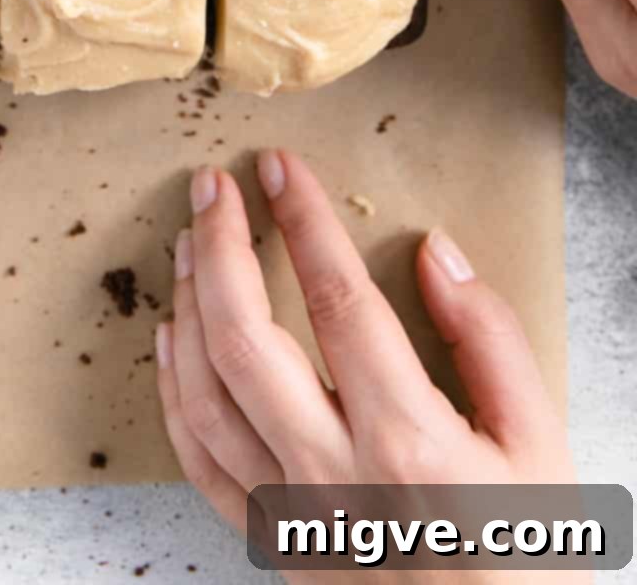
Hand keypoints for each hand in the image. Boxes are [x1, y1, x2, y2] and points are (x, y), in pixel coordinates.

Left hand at [156, 154, 571, 571]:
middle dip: (219, 247)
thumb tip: (436, 252)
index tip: (280, 166)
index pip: (337, 299)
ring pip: (207, 393)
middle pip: (245, 339)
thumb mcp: (540, 442)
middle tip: (212, 184)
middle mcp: (334, 474)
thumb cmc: (524, 550)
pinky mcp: (269, 541)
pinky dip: (173, 389)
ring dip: (188, 304)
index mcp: (408, 440)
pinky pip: (198, 459)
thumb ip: (489, 338)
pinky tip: (172, 336)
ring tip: (189, 241)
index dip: (302, 219)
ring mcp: (291, 512)